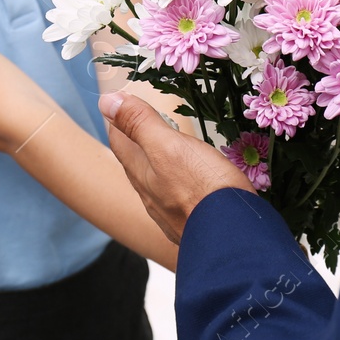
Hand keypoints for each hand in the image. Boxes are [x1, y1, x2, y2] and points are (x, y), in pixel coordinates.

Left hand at [99, 91, 255, 245]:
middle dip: (135, 140)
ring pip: (155, 182)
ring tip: (164, 148)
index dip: (117, 119)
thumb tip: (106, 101)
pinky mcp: (191, 223)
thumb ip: (140, 124)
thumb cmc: (202, 189)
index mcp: (141, 173)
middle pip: (135, 162)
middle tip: (139, 121)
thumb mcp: (169, 147)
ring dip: (155, 162)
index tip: (119, 102)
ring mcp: (170, 212)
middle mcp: (150, 195)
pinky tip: (187, 183)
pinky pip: (175, 197)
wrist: (233, 238)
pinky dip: (176, 182)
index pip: (120, 141)